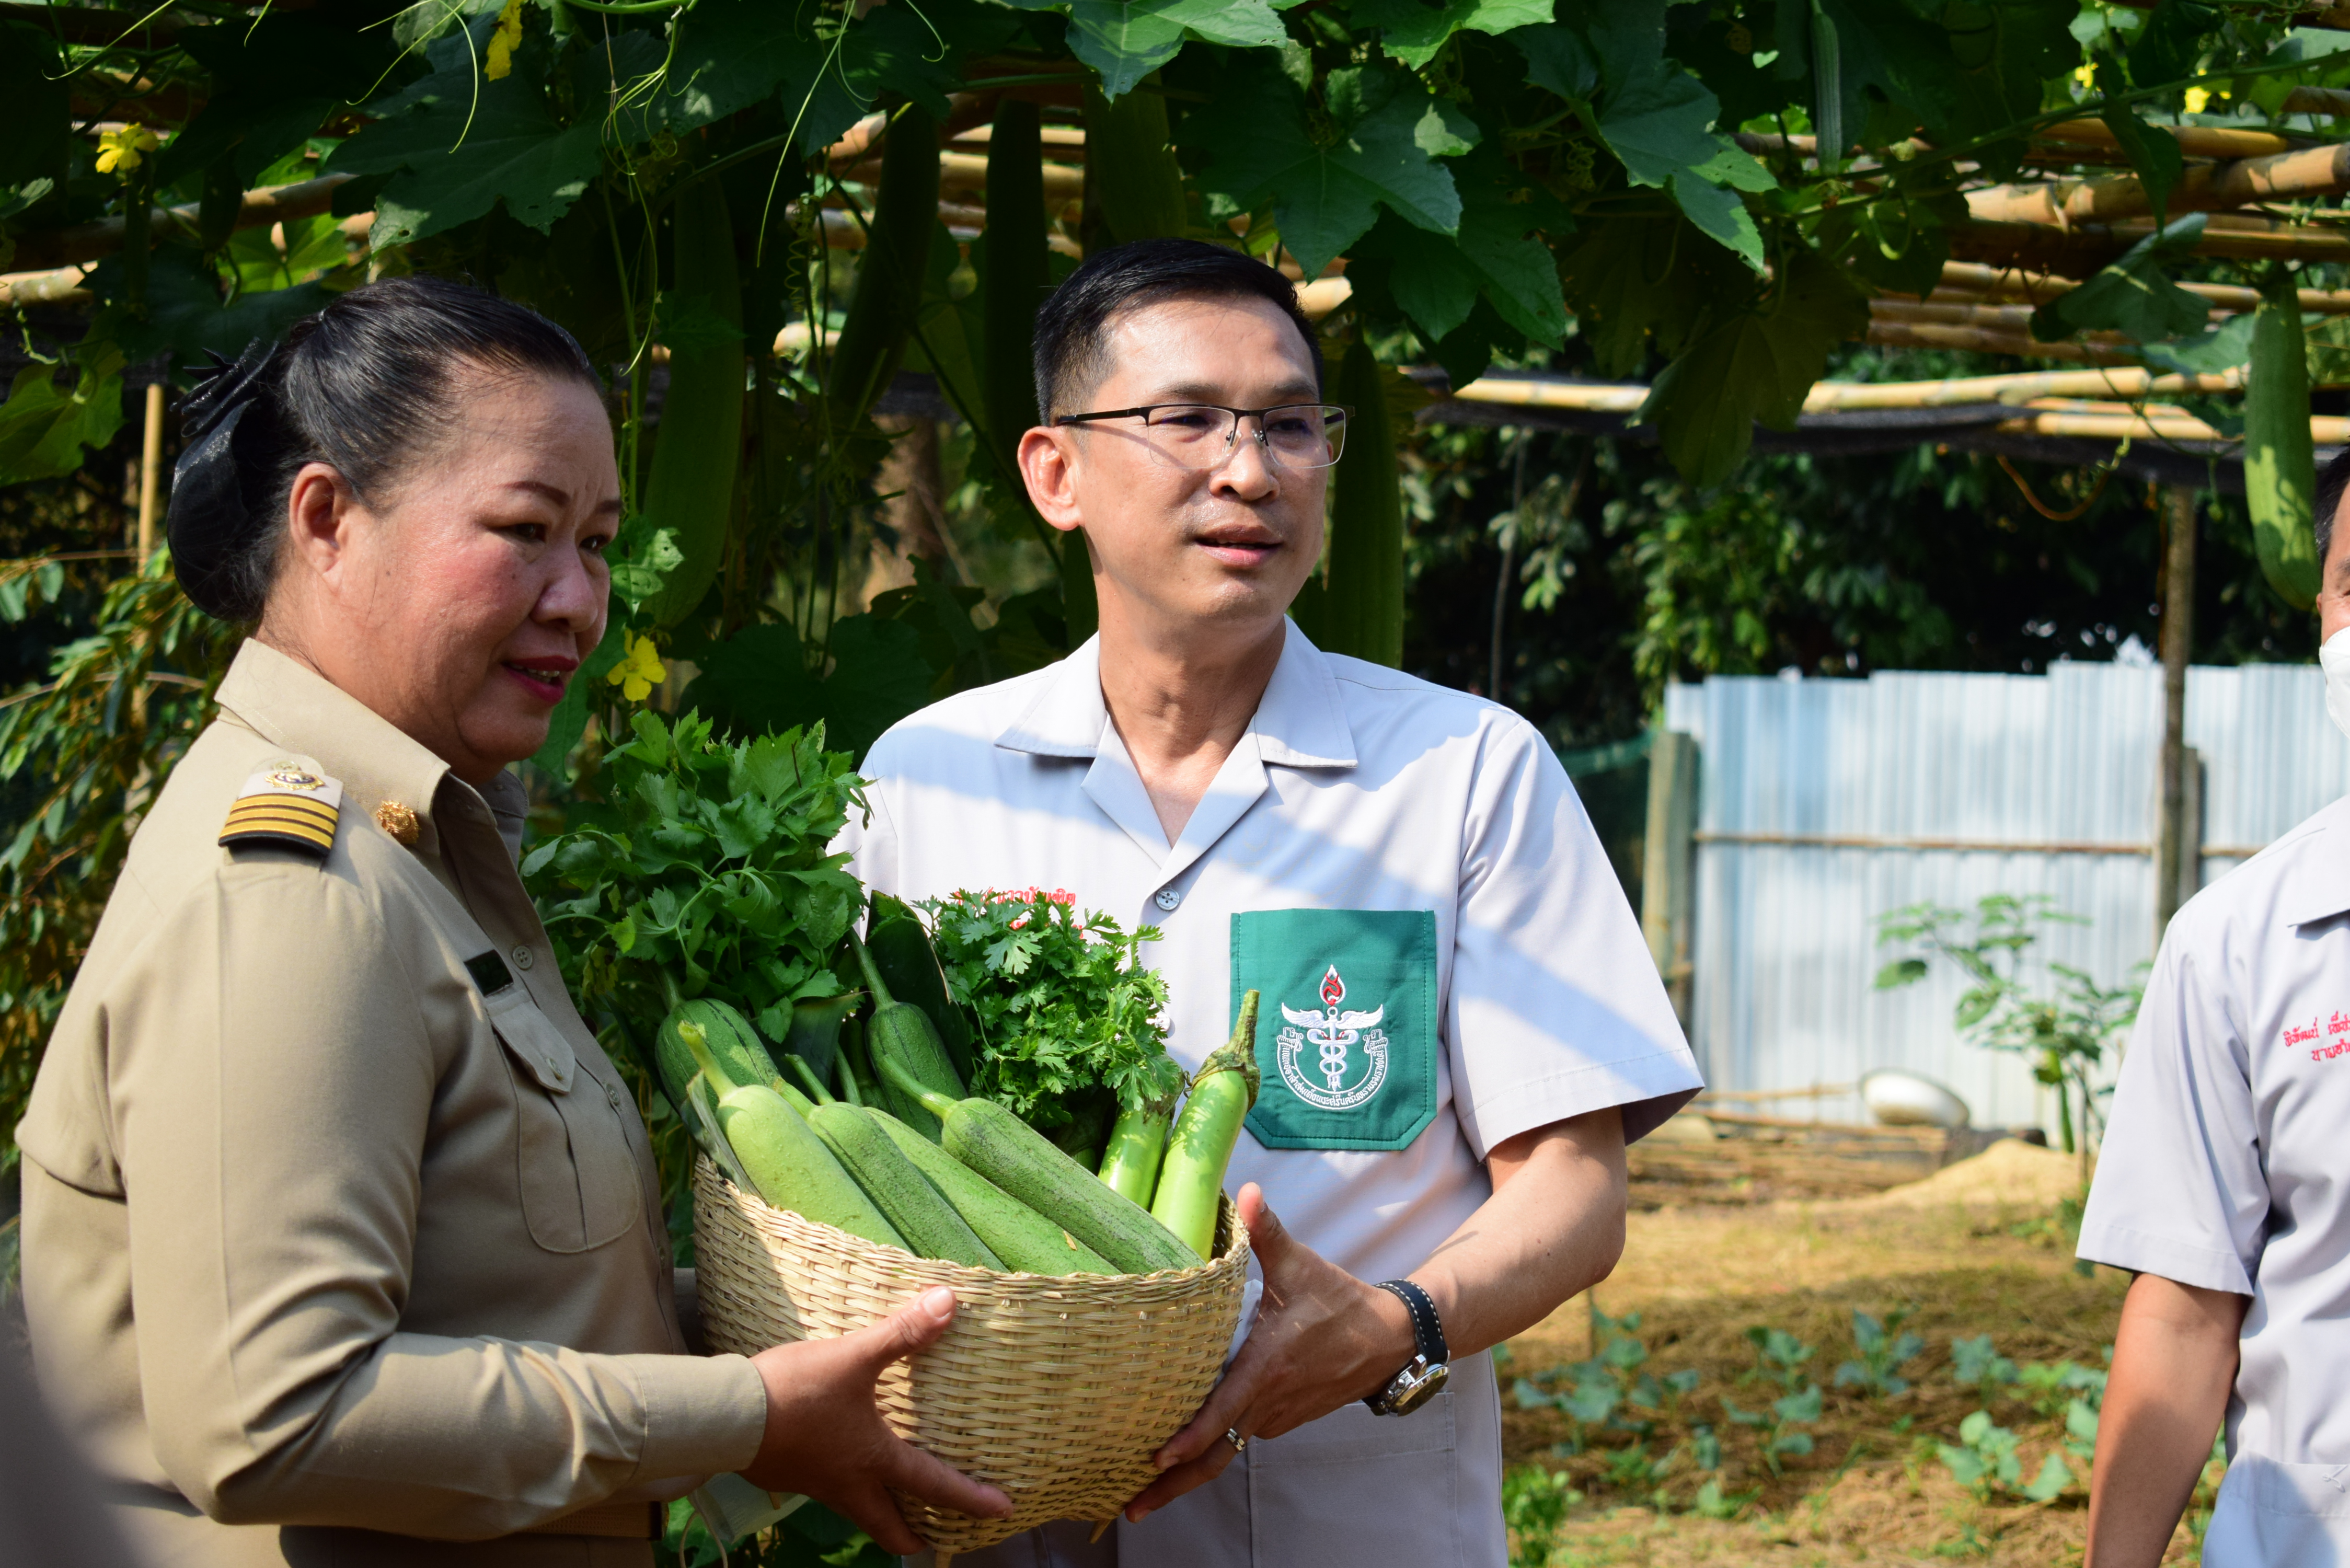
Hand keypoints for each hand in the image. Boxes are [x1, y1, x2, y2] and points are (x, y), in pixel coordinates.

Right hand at [739, 1286, 1012, 1553]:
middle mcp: (848, 1483)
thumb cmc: (795, 1392)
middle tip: (930, 1545)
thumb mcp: (854, 1357)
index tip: (1001, 1512)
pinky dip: (841, 1487)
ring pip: (855, 1510)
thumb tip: (949, 1302)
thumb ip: (902, 1333)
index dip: (970, 1499)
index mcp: (874, 1459)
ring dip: (877, 1513)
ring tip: (886, 1505)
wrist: (725, 1416)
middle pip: (887, 1527)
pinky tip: (834, 1465)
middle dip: (911, 1539)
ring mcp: (815, 1483)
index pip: (934, 1485)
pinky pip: (824, 1488)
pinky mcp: (787, 1474)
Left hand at [1121, 1184, 1414, 1521]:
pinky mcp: (1281, 1419)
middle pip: (1216, 1456)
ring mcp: (1275, 1416)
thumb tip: (1246, 1192)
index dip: (1190, 1436)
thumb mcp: (1300, 1265)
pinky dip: (1211, 1450)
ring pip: (1226, 1452)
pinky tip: (1180, 1452)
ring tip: (1139, 1492)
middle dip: (1172, 1486)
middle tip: (1127, 1509)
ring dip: (1187, 1472)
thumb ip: (1266, 1232)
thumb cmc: (1339, 1301)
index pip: (1223, 1411)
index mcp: (1267, 1366)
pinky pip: (1240, 1438)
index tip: (1156, 1459)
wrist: (1390, 1339)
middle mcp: (1269, 1401)